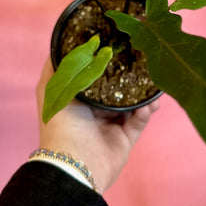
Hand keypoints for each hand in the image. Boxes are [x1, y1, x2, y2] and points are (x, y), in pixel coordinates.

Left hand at [35, 54, 159, 192]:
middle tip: (142, 57)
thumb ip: (57, 66)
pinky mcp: (125, 138)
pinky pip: (139, 120)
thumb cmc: (60, 123)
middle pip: (116, 86)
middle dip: (129, 74)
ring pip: (132, 102)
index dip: (105, 60)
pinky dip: (146, 110)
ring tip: (153, 79)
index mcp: (78, 98)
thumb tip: (62, 42)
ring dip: (143, 91)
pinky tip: (150, 102)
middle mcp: (94, 109)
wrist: (75, 163)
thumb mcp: (52, 89)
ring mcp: (111, 124)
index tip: (118, 42)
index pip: (94, 74)